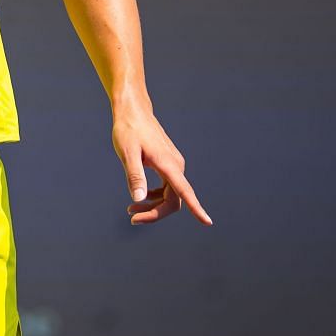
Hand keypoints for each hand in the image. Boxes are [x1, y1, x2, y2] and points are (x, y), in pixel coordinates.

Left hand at [113, 101, 211, 225]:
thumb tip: (138, 199)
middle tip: (131, 218)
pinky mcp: (169, 163)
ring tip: (130, 210)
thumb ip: (134, 176)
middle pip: (174, 200)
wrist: (133, 112)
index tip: (207, 223)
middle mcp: (176, 166)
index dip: (196, 208)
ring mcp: (174, 165)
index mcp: (168, 165)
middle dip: (155, 213)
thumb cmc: (128, 130)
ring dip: (153, 206)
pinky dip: (155, 196)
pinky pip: (168, 187)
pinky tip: (142, 197)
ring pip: (170, 194)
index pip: (185, 192)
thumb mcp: (127, 153)